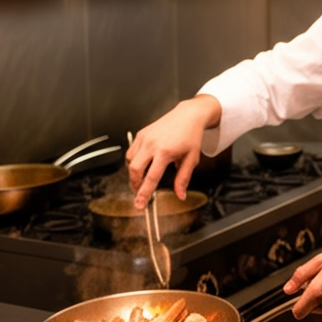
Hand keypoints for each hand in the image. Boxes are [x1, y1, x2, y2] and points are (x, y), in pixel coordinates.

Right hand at [126, 95, 221, 209]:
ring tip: (142, 178)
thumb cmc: (192, 136)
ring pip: (130, 161)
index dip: (144, 194)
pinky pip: (131, 151)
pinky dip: (133, 161)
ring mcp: (144, 138)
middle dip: (135, 184)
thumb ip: (183, 179)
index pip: (151, 178)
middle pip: (134, 170)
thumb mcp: (191, 159)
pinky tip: (142, 165)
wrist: (188, 115)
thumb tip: (180, 196)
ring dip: (134, 173)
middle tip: (141, 192)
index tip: (140, 205)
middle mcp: (152, 144)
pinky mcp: (141, 133)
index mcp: (165, 152)